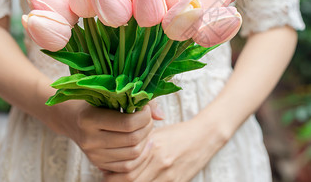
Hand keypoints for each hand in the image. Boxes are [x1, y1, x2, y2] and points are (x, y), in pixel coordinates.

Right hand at [49, 100, 162, 172]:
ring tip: (145, 128)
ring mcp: (93, 154)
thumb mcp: (111, 94)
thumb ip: (138, 100)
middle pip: (133, 139)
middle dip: (148, 127)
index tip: (144, 107)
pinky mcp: (98, 163)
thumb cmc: (95, 100)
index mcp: (90, 118)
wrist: (70, 118)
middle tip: (148, 118)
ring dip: (146, 140)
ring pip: (133, 154)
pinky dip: (141, 155)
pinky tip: (144, 142)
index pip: (128, 123)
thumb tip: (161, 116)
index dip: (144, 116)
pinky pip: (127, 167)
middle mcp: (89, 139)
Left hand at [102, 117, 226, 181]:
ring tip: (122, 179)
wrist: (204, 137)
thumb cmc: (178, 133)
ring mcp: (169, 176)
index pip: (126, 166)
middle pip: (130, 180)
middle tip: (109, 176)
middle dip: (116, 180)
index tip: (105, 167)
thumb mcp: (157, 133)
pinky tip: (141, 181)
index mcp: (154, 147)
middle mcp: (160, 163)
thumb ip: (139, 143)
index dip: (112, 170)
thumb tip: (118, 153)